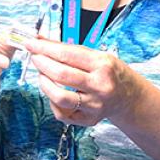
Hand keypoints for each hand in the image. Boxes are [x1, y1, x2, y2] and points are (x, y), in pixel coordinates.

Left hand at [23, 38, 146, 126]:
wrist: (128, 97)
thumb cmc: (109, 73)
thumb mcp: (96, 55)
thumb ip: (68, 49)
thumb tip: (40, 40)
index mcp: (103, 65)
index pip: (67, 55)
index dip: (44, 48)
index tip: (30, 44)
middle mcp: (100, 86)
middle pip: (61, 75)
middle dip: (42, 64)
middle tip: (35, 58)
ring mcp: (94, 105)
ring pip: (59, 97)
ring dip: (44, 84)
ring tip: (42, 75)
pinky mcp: (89, 120)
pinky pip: (62, 114)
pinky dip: (52, 101)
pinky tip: (54, 92)